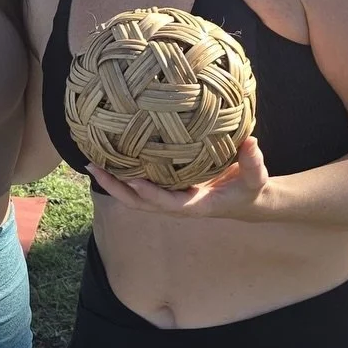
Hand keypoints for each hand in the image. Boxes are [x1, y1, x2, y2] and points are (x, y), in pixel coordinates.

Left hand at [87, 136, 272, 219]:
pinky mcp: (166, 189)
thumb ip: (253, 162)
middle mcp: (176, 205)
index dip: (149, 193)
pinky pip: (139, 185)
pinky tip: (108, 157)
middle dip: (116, 188)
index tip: (132, 179)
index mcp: (195, 205)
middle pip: (139, 202)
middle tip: (94, 168)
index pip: (167, 203)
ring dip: (112, 182)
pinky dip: (122, 174)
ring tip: (91, 164)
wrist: (247, 200)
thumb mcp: (256, 178)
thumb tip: (251, 142)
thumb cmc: (250, 188)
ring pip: (134, 196)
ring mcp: (169, 198)